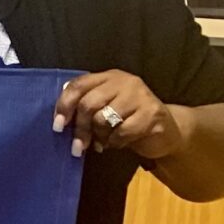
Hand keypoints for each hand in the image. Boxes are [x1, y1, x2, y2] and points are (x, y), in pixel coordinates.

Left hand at [53, 70, 182, 159]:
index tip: (58, 126)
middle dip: (80, 129)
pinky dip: (115, 142)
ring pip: (103, 119)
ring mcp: (141, 96)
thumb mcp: (105, 108)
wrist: (165, 131)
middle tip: (77, 146)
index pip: (79, 85)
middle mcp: (126, 82)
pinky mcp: (152, 113)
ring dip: (99, 136)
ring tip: (103, 141)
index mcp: (109, 77)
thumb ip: (85, 105)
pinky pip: (121, 132)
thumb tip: (59, 116)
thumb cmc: (127, 120)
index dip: (64, 105)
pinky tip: (119, 142)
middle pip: (88, 104)